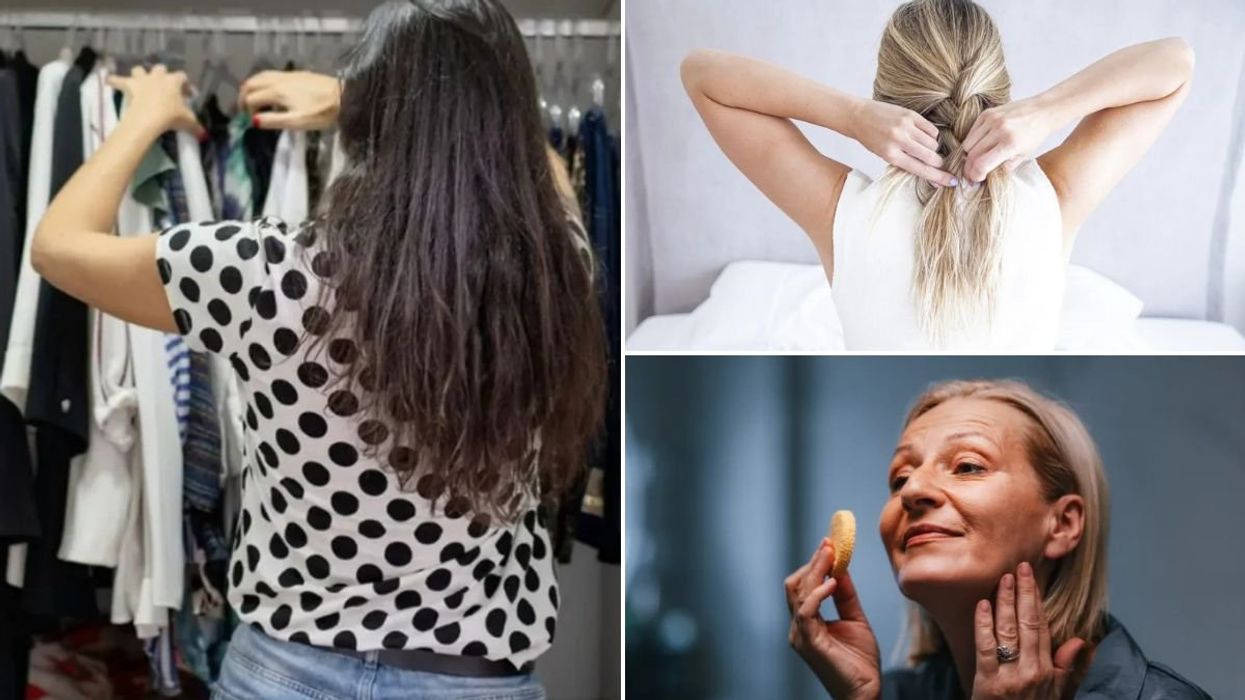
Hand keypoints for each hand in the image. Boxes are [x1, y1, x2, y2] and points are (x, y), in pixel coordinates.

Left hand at [106, 65, 202, 136]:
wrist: (149, 117)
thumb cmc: (170, 116)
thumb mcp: (187, 121)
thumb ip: (196, 126)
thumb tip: (204, 135)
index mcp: (174, 81)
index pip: (182, 77)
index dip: (185, 85)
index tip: (187, 94)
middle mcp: (158, 76)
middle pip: (160, 69)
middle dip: (162, 75)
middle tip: (164, 86)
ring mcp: (142, 79)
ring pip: (139, 70)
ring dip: (139, 74)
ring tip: (139, 81)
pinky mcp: (128, 85)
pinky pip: (117, 80)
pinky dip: (113, 80)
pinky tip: (109, 80)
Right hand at [238, 70, 340, 129]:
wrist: (344, 97)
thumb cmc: (322, 112)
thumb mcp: (297, 122)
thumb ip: (274, 121)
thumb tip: (253, 121)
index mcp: (276, 91)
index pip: (251, 98)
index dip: (246, 111)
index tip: (250, 122)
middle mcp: (278, 80)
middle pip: (251, 83)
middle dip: (243, 96)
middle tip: (244, 110)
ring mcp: (287, 75)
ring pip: (260, 76)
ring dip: (252, 87)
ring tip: (253, 100)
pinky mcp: (296, 74)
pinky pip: (271, 74)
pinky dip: (263, 82)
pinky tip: (270, 92)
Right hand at [785, 538, 881, 699]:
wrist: (865, 691)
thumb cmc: (859, 662)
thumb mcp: (855, 619)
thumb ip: (846, 596)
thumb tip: (842, 569)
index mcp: (807, 621)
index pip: (803, 586)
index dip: (815, 563)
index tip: (829, 544)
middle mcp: (798, 626)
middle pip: (795, 585)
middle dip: (813, 563)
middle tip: (830, 545)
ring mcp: (800, 634)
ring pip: (799, 593)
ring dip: (816, 571)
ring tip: (833, 556)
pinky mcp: (808, 642)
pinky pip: (806, 611)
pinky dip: (818, 593)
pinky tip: (833, 582)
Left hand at [850, 99, 956, 187]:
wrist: (859, 116)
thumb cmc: (872, 139)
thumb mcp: (885, 156)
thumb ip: (906, 162)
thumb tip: (930, 173)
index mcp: (891, 155)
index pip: (921, 169)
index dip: (938, 177)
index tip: (951, 181)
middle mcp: (899, 140)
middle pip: (931, 156)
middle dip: (938, 162)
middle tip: (938, 163)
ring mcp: (906, 126)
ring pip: (933, 142)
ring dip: (933, 148)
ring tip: (922, 147)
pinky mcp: (911, 114)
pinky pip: (932, 129)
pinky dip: (932, 135)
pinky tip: (923, 136)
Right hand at [960, 96, 1055, 182]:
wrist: (1043, 110)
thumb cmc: (1035, 135)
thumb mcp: (1023, 156)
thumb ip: (1003, 167)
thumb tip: (985, 176)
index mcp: (1010, 144)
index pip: (981, 164)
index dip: (975, 175)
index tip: (976, 179)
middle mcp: (999, 130)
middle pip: (972, 155)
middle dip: (970, 167)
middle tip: (973, 173)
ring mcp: (992, 120)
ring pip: (967, 144)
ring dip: (970, 155)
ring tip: (977, 159)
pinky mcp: (987, 113)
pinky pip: (970, 132)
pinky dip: (972, 141)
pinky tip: (981, 145)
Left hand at [970, 562, 1085, 699]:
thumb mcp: (1053, 692)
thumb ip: (1065, 666)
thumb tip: (1079, 640)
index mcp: (1047, 671)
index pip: (1042, 628)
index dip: (1036, 601)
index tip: (1032, 577)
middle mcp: (1032, 671)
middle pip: (1028, 624)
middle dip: (1024, 593)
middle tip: (1021, 567)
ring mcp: (1011, 676)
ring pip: (1009, 631)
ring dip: (1005, 602)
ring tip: (1003, 578)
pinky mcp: (989, 682)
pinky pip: (986, 648)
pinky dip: (984, 624)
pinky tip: (982, 605)